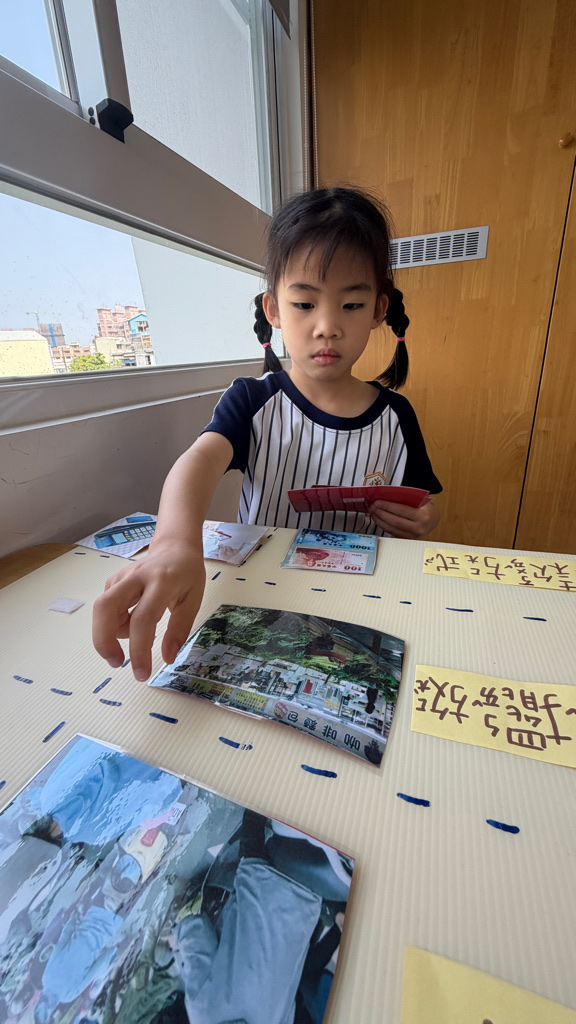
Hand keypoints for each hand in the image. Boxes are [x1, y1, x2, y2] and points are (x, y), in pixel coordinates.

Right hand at [92, 542, 205, 681]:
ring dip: (112, 631)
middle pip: (105, 608)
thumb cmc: (188, 574)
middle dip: (103, 640)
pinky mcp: (113, 581)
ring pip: (102, 609)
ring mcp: (121, 577)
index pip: (143, 619)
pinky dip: (115, 622)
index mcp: (161, 582)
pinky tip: (132, 619)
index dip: (139, 650)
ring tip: (137, 633)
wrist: (175, 547)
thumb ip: (180, 630)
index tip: (141, 673)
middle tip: (116, 662)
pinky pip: (107, 608)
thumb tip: (167, 658)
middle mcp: (136, 577)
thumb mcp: (193, 600)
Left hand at [368, 499, 439, 538]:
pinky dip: (384, 526)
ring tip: (373, 512)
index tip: (377, 502)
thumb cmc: (425, 507)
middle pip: (395, 522)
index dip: (388, 506)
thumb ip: (406, 499)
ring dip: (380, 521)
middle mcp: (419, 528)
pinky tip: (379, 519)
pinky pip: (393, 533)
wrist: (434, 520)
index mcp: (423, 516)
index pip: (402, 511)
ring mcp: (413, 536)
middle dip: (381, 514)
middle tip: (372, 507)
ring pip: (392, 529)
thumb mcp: (420, 500)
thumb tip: (386, 496)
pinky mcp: (407, 540)